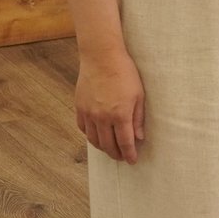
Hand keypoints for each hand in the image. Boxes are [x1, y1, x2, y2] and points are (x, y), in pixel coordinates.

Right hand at [74, 47, 145, 162]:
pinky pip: (83, 128)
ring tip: (110, 148)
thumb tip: (139, 137)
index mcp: (120, 115)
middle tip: (122, 157)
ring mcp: (89, 113)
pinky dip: (90, 135)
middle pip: (108, 145)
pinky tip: (97, 135)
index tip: (132, 161)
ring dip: (103, 147)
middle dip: (116, 154)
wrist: (101, 56)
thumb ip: (138, 118)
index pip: (125, 143)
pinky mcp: (80, 107)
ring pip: (94, 140)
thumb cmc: (124, 72)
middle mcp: (103, 118)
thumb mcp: (139, 94)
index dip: (129, 154)